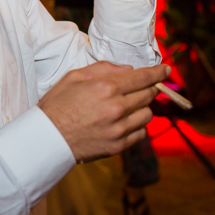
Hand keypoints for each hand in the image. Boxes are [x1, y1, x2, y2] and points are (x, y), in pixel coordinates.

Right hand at [37, 61, 169, 162]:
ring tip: (130, 106)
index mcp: (106, 87)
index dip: (158, 72)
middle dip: (149, 88)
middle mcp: (117, 107)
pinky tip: (125, 122)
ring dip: (143, 107)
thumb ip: (102, 69)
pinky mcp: (119, 145)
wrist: (48, 137)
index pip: (142, 78)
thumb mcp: (74, 77)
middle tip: (144, 86)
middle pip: (148, 95)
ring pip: (148, 115)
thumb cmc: (58, 104)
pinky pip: (141, 133)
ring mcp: (119, 128)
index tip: (166, 69)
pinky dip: (137, 125)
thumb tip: (127, 70)